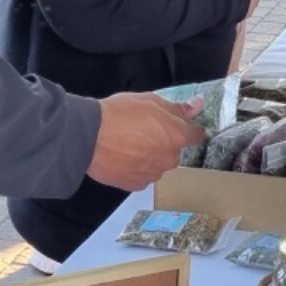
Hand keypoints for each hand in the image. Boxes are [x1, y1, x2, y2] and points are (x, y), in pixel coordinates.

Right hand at [87, 92, 204, 190]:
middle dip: (164, 142)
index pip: (195, 135)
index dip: (190, 129)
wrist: (88, 137)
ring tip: (128, 144)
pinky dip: (136, 167)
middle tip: (143, 131)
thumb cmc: (119, 114)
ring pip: (157, 164)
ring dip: (149, 156)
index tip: (183, 126)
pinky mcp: (136, 185)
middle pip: (174, 151)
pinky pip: (142, 175)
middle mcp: (169, 159)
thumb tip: (197, 106)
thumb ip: (177, 107)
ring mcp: (152, 174)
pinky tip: (122, 156)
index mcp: (176, 136)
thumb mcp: (150, 100)